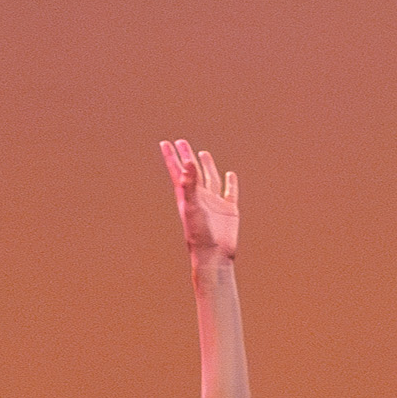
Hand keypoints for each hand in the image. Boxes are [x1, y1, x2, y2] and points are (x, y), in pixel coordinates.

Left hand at [162, 138, 239, 265]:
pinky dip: (231, 182)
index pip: (178, 171)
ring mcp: (214, 202)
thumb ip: (189, 184)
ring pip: (210, 179)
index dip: (172, 157)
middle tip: (182, 142)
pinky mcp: (229, 209)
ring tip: (203, 154)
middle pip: (192, 172)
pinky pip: (230, 191)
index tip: (165, 143)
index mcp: (187, 195)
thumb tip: (187, 163)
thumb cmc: (198, 234)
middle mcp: (200, 197)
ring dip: (207, 166)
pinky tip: (230, 175)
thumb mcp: (192, 206)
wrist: (214, 255)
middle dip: (187, 157)